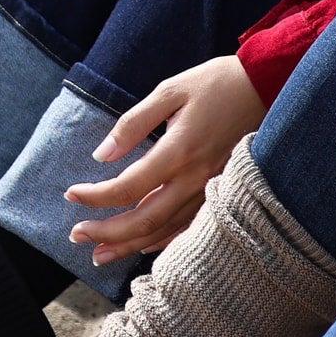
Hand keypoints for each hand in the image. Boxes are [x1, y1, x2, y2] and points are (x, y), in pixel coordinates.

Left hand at [63, 55, 264, 263]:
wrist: (265, 86)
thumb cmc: (214, 83)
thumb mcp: (169, 91)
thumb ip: (133, 123)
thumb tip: (102, 155)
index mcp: (178, 151)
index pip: (127, 187)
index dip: (95, 196)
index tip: (70, 194)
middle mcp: (194, 178)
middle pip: (143, 220)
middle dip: (106, 233)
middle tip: (76, 235)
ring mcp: (209, 189)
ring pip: (164, 230)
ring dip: (128, 244)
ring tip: (98, 253)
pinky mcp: (219, 191)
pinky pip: (187, 227)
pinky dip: (161, 241)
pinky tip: (141, 247)